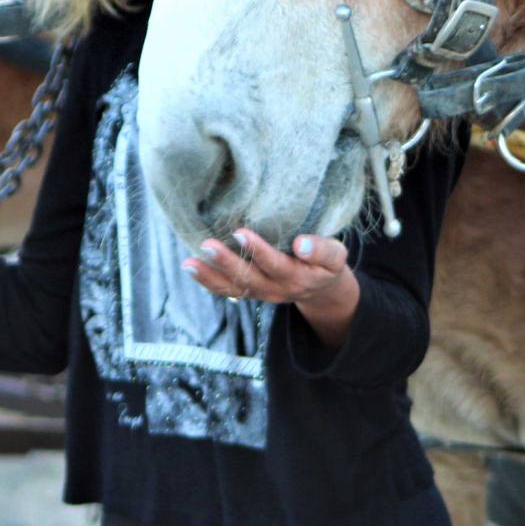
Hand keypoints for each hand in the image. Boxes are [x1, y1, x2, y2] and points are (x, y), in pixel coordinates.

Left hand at [183, 229, 358, 345]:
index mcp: (298, 277)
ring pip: (233, 288)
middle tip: (208, 244)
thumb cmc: (326, 263)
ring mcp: (261, 293)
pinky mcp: (250, 292)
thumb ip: (323, 250)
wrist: (322, 289)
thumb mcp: (336, 256)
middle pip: (249, 278)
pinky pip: (227, 291)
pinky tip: (190, 267)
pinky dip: (208, 281)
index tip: (241, 232)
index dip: (259, 251)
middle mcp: (276, 289)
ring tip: (189, 263)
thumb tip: (302, 244)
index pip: (276, 265)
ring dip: (210, 276)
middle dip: (227, 262)